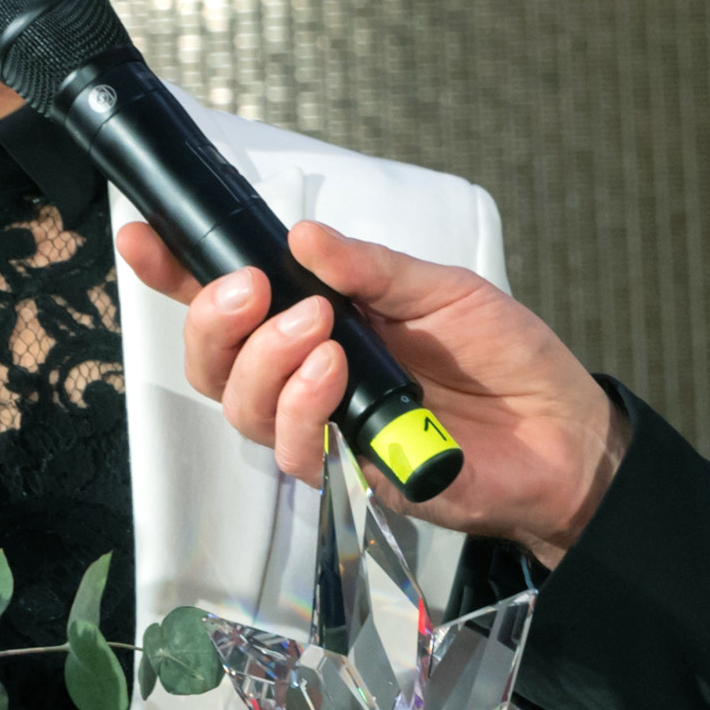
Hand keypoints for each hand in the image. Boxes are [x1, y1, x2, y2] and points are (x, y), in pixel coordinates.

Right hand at [118, 219, 627, 562]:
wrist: (563, 431)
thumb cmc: (506, 358)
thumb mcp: (441, 288)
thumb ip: (370, 267)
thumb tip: (303, 236)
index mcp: (323, 321)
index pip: (232, 301)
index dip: (178, 272)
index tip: (145, 238)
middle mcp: (308, 378)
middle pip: (215, 361)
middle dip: (215, 319)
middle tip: (253, 287)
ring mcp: (325, 428)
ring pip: (243, 407)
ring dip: (266, 362)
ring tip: (318, 330)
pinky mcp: (350, 473)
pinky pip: (295, 449)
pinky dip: (304, 407)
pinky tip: (336, 376)